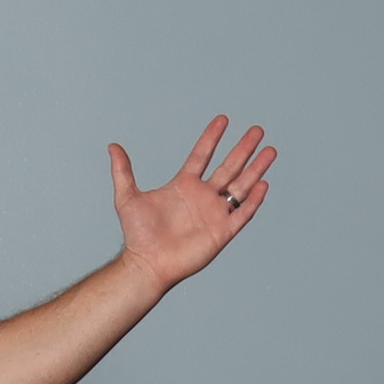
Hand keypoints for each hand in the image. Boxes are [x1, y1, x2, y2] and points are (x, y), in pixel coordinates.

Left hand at [110, 115, 276, 289]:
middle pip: (229, 167)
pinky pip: (242, 213)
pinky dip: (254, 200)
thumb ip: (123, 171)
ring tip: (270, 151)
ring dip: (255, 169)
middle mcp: (203, 197)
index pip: (202, 155)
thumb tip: (113, 147)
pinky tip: (263, 184)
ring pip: (241, 186)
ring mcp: (214, 213)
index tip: (222, 119)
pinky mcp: (222, 232)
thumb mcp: (127, 197)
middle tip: (257, 130)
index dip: (212, 137)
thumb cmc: (137, 235)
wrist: (147, 263)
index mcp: (184, 186)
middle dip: (243, 149)